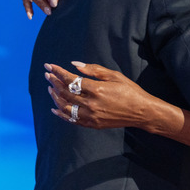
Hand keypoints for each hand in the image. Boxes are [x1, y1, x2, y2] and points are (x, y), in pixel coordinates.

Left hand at [44, 62, 182, 133]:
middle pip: (65, 92)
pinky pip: (72, 120)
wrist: (141, 112)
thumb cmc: (130, 91)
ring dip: (55, 96)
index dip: (58, 72)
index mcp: (97, 89)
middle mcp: (91, 104)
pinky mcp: (93, 124)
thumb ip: (94, 70)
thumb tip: (75, 65)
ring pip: (65, 106)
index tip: (49, 66)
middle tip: (47, 75)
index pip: (70, 80)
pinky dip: (61, 114)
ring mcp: (91, 116)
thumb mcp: (114, 76)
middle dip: (54, 82)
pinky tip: (55, 108)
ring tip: (50, 88)